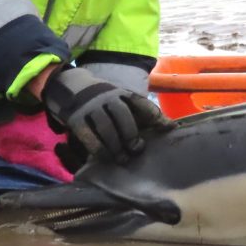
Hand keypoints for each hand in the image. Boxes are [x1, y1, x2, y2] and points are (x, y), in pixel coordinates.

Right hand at [42, 67, 173, 163]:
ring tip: (122, 158)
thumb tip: (173, 127)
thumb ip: (145, 114)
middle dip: (131, 134)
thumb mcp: (124, 102)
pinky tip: (105, 157)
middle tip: (136, 149)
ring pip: (106, 128)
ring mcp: (91, 108)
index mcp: (123, 94)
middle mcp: (107, 98)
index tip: (167, 129)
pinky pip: (89, 136)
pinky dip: (98, 149)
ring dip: (116, 146)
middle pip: (123, 116)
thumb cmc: (106, 102)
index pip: (141, 103)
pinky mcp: (77, 120)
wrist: (72, 87)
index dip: (154, 116)